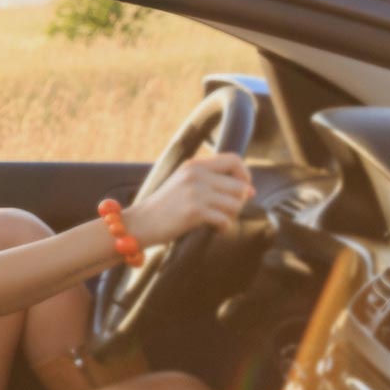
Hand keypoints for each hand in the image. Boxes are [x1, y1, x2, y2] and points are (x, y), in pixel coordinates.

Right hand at [123, 153, 254, 244]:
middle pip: (240, 186)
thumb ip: (212, 180)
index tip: (241, 190)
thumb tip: (250, 190)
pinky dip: (223, 228)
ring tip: (217, 220)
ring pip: (236, 204)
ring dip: (231, 216)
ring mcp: (195, 192)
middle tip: (224, 212)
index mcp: (194, 165)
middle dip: (238, 202)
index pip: (234, 160)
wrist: (140, 223)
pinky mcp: (194, 211)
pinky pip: (225, 220)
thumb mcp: (184, 183)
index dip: (244, 175)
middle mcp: (196, 174)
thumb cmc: (165, 207)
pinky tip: (214, 229)